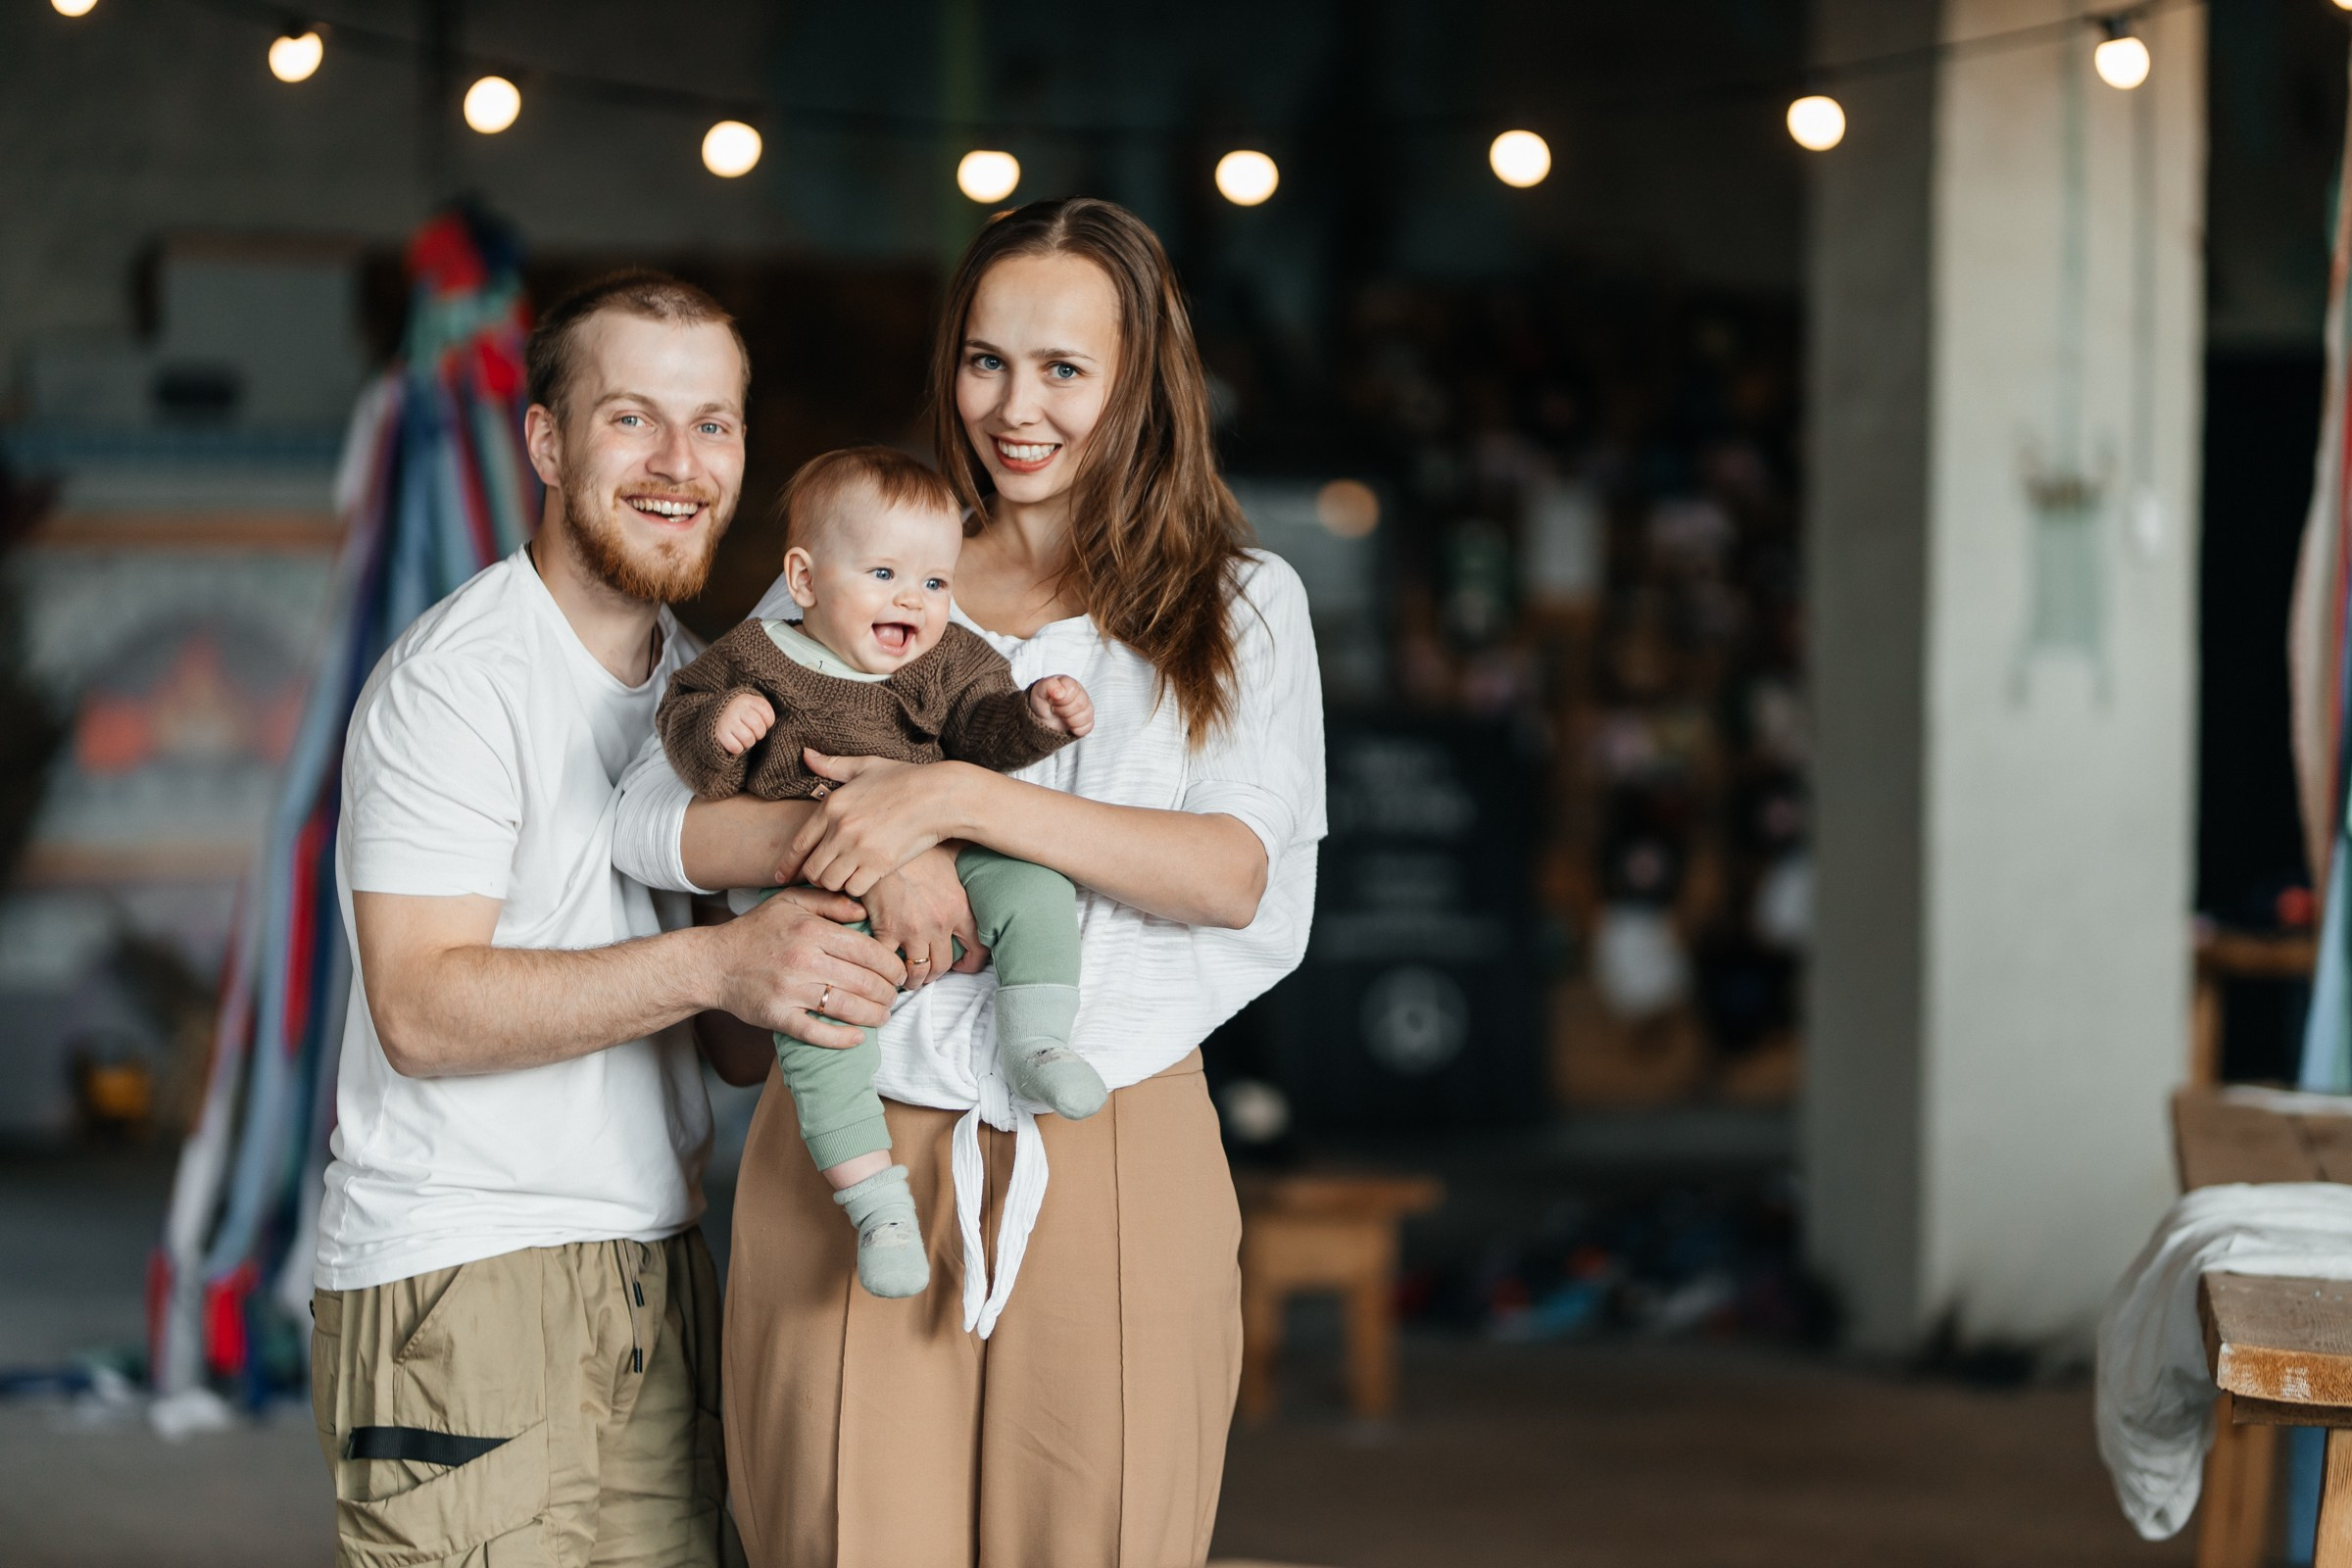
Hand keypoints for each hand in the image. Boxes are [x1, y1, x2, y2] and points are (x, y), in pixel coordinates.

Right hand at [707, 886, 904, 1049]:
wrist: (712, 963)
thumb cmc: (755, 931)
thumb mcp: (790, 902)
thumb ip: (829, 902)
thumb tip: (864, 910)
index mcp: (811, 930)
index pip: (867, 950)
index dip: (891, 965)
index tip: (898, 973)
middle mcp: (803, 959)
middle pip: (863, 981)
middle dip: (888, 992)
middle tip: (894, 996)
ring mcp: (790, 990)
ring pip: (847, 1007)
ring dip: (874, 1016)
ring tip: (883, 1016)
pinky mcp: (777, 1016)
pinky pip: (816, 1032)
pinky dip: (841, 1038)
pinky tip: (857, 1038)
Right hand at [714, 692, 775, 757]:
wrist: (711, 717)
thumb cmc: (738, 715)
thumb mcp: (750, 707)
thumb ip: (762, 712)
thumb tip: (775, 723)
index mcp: (746, 699)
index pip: (767, 713)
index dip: (768, 722)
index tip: (761, 722)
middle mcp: (736, 707)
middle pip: (759, 728)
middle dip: (758, 734)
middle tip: (751, 732)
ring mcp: (727, 720)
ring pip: (748, 739)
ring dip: (748, 743)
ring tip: (742, 738)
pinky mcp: (719, 733)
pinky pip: (736, 748)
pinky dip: (737, 749)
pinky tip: (734, 742)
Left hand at [787, 751, 974, 897]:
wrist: (940, 795)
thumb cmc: (905, 779)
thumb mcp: (866, 766)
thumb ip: (833, 765)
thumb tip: (806, 754)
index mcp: (832, 805)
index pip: (798, 843)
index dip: (787, 864)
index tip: (781, 877)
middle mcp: (840, 828)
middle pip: (812, 869)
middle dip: (818, 876)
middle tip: (830, 874)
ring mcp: (858, 847)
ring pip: (830, 882)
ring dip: (838, 883)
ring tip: (849, 877)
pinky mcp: (879, 864)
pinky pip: (854, 888)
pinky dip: (858, 888)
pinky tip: (867, 879)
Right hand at [862, 845, 988, 990]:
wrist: (884, 840)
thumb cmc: (917, 845)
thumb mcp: (951, 852)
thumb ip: (965, 862)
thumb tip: (980, 848)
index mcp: (959, 906)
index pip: (978, 947)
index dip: (972, 962)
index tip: (963, 965)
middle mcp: (939, 923)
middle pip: (943, 965)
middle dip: (936, 973)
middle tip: (929, 972)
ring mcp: (912, 930)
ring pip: (918, 971)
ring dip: (914, 978)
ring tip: (908, 977)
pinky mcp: (885, 930)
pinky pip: (888, 961)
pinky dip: (886, 967)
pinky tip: (884, 965)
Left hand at [1029, 675, 1093, 736]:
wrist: (1042, 717)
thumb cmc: (1043, 702)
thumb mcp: (1039, 691)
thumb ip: (1048, 686)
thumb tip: (1059, 692)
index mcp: (1069, 683)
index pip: (1072, 689)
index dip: (1060, 698)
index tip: (1051, 700)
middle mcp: (1080, 693)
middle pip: (1080, 704)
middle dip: (1063, 710)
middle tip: (1055, 709)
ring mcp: (1086, 707)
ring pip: (1085, 716)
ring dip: (1068, 720)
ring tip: (1061, 716)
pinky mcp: (1088, 721)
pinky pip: (1087, 727)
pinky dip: (1075, 729)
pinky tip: (1068, 724)